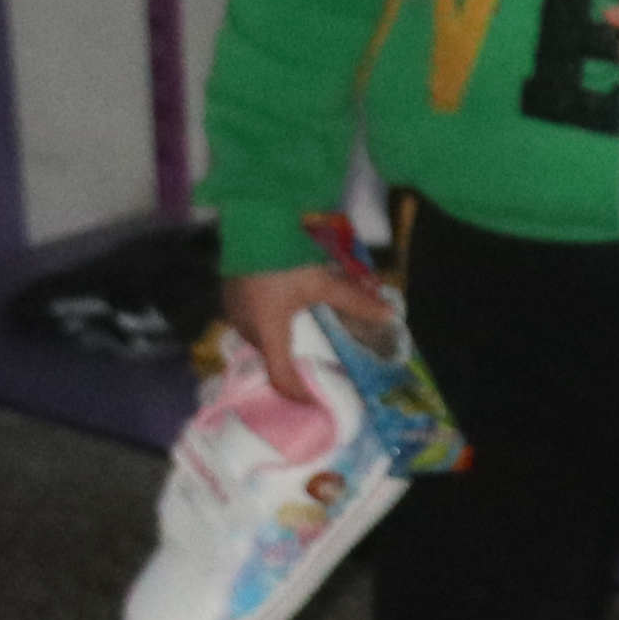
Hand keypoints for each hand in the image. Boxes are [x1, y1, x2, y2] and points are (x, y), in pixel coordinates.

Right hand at [221, 255, 391, 399]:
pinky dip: (266, 322)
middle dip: (292, 360)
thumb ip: (355, 300)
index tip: (316, 400)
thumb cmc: (287, 255)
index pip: (281, 377)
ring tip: (301, 332)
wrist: (253, 219)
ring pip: (258, 338)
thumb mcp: (322, 281)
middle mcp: (245, 327)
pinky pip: (249, 320)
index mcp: (268, 330)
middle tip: (316, 359)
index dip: (299, 392)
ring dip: (278, 338)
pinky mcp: (228, 295)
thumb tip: (390, 315)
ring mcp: (232, 311)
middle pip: (270, 356)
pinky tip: (281, 308)